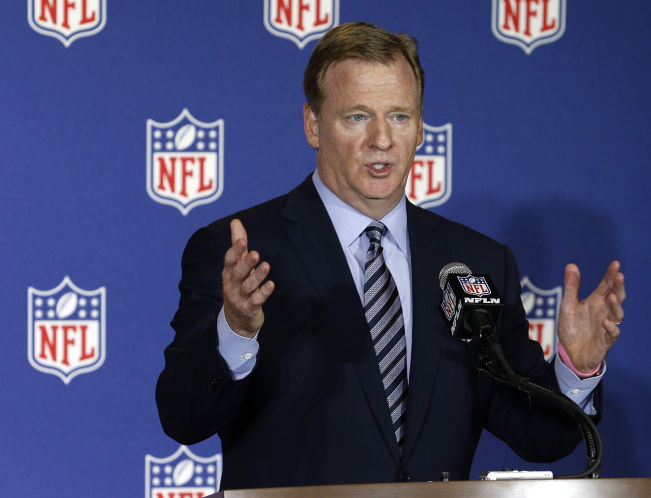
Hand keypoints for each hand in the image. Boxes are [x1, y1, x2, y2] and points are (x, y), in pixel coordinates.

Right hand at [222, 219, 274, 337]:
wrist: (236, 320)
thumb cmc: (238, 286)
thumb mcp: (237, 266)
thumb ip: (238, 244)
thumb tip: (235, 221)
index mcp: (229, 273)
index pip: (229, 260)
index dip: (235, 250)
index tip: (241, 240)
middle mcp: (232, 284)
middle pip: (238, 273)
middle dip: (246, 263)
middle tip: (255, 253)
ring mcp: (239, 298)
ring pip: (248, 286)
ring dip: (257, 276)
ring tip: (266, 265)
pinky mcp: (249, 309)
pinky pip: (256, 300)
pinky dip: (264, 293)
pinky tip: (271, 284)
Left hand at [557, 260, 624, 372]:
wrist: (571, 353)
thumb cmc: (572, 328)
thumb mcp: (568, 305)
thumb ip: (571, 287)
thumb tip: (571, 265)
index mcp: (596, 302)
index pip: (606, 286)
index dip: (611, 275)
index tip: (615, 264)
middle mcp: (604, 312)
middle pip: (616, 297)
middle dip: (618, 287)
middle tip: (619, 276)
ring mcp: (606, 326)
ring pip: (617, 314)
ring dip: (616, 305)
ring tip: (612, 296)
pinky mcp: (605, 341)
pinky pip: (612, 334)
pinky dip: (610, 327)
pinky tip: (604, 322)